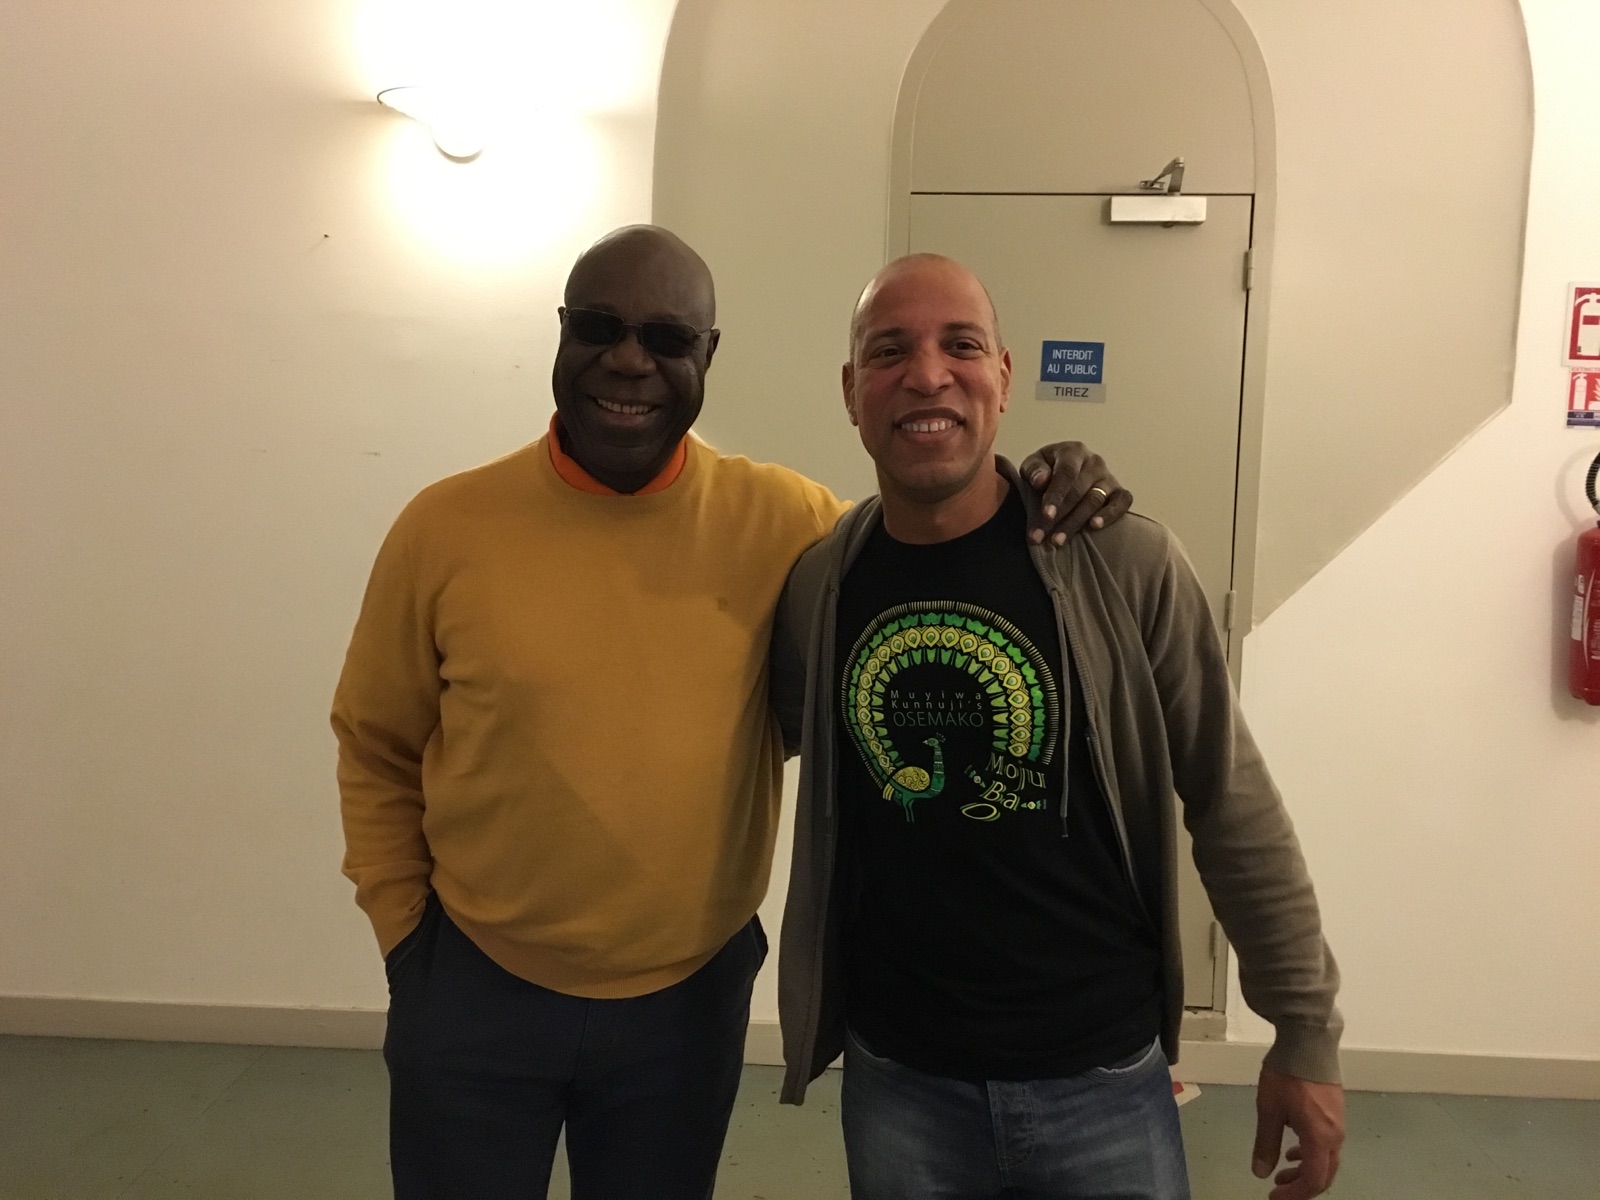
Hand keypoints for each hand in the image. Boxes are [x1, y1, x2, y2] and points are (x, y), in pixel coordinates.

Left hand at [1017, 442, 1131, 545]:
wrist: (1066, 473)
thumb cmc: (1047, 470)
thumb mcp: (1033, 465)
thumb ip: (1034, 470)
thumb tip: (1041, 481)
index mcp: (1073, 452)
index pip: (1066, 473)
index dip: (1056, 495)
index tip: (1046, 515)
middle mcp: (1094, 462)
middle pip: (1078, 491)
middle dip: (1059, 517)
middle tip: (1041, 537)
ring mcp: (1109, 477)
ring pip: (1095, 501)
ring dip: (1075, 523)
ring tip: (1057, 541)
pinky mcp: (1120, 492)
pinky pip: (1122, 503)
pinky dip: (1110, 515)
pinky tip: (1094, 526)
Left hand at [1251, 1066, 1344, 1197]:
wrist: (1308, 1041)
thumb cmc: (1286, 1076)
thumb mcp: (1269, 1110)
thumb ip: (1266, 1143)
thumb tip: (1261, 1172)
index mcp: (1320, 1138)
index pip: (1314, 1180)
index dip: (1295, 1194)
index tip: (1275, 1196)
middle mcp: (1335, 1135)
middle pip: (1324, 1173)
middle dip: (1301, 1185)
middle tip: (1278, 1187)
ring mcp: (1338, 1123)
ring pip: (1326, 1158)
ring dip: (1305, 1168)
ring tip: (1283, 1168)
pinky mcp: (1336, 1111)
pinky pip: (1327, 1143)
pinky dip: (1310, 1152)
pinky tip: (1294, 1146)